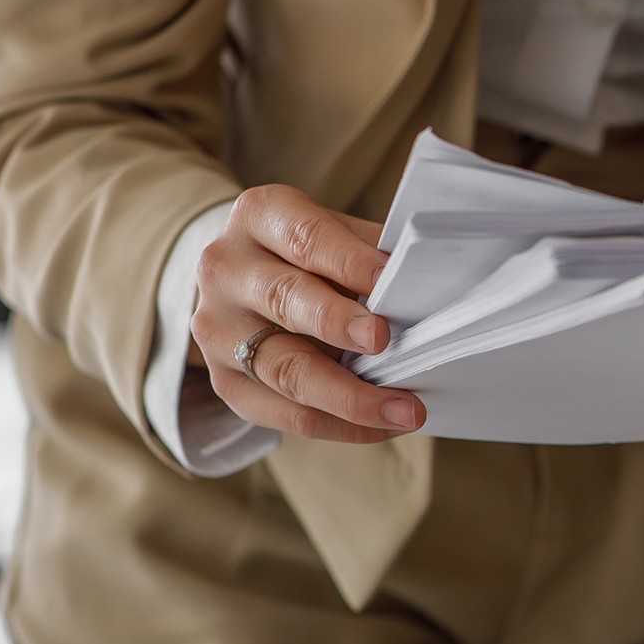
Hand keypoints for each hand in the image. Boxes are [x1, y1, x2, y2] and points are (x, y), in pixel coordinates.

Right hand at [191, 184, 423, 442]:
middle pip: (284, 299)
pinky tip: (380, 427)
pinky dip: (338, 424)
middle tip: (384, 340)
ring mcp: (218, 329)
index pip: (305, 238)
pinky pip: (284, 413)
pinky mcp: (225, 381)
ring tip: (404, 408)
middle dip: (337, 323)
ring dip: (349, 395)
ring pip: (284, 368)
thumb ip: (372, 254)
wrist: (248, 278)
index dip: (349, 260)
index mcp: (259, 216)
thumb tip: (425, 285)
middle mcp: (226, 269)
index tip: (390, 279)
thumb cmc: (312, 253)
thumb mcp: (339, 233)